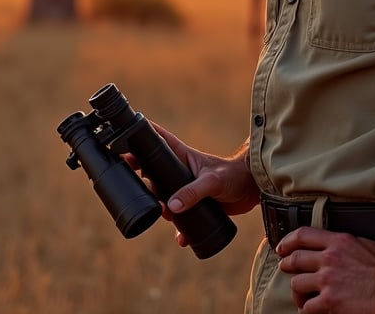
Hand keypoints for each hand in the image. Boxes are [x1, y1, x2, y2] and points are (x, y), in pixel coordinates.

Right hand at [148, 122, 259, 247]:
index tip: (123, 139)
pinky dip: (180, 229)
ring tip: (162, 214)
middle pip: (153, 171)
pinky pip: (181, 217)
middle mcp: (180, 170)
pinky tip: (180, 238)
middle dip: (143, 180)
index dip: (141, 137)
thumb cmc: (233, 175)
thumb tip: (170, 206)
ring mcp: (186, 187)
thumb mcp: (211, 182)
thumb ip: (192, 192)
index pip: (157, 140)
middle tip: (137, 188)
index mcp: (182, 156)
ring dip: (161, 208)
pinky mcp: (195, 204)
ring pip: (164, 196)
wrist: (252, 190)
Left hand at [277, 226, 374, 311]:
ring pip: (297, 283)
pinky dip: (305, 310)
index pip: (303, 235)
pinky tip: (307, 311)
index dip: (288, 240)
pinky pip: (308, 307)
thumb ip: (344, 244)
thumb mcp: (363, 244)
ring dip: (297, 291)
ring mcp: (328, 280)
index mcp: (337, 241)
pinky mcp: (330, 302)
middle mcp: (328, 258)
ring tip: (300, 296)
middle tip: (285, 268)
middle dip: (287, 264)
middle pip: (296, 259)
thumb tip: (334, 246)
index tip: (282, 246)